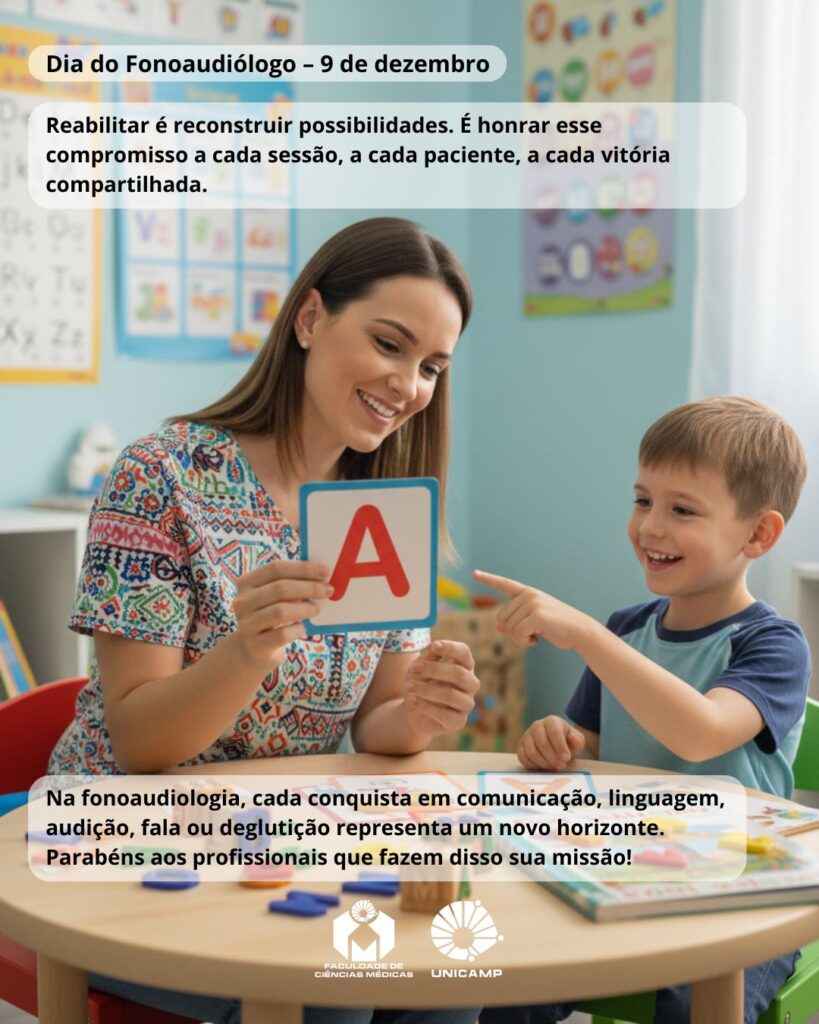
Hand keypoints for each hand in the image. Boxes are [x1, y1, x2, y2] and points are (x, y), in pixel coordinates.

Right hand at [232, 560, 331, 669]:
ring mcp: (246, 624)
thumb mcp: (274, 597)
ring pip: (280, 611)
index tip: (326, 571)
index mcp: (247, 582)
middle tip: (328, 590)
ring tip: (316, 610)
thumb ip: (291, 584)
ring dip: (305, 609)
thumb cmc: (270, 616)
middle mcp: (242, 601)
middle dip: (309, 588)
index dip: (303, 568)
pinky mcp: (255, 645)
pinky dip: (297, 629)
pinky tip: (303, 628)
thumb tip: (322, 575)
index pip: (276, 569)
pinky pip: (282, 634)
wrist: (252, 650)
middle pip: (280, 588)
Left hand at [403, 640, 478, 737]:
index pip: (464, 653)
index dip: (450, 648)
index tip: (433, 645)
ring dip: (426, 690)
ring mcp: (466, 703)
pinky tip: (413, 701)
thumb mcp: (419, 667)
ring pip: (451, 695)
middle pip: (459, 673)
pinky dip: (426, 706)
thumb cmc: (420, 683)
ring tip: (409, 687)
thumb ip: (428, 657)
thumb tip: (435, 646)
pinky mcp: (458, 721)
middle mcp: (470, 684)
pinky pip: (445, 714)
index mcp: (464, 666)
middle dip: (434, 670)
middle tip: (414, 668)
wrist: (413, 711)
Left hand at [473, 569, 589, 649]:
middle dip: (512, 631)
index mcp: (527, 593)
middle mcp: (528, 595)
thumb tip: (498, 627)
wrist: (579, 630)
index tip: (474, 573)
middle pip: (501, 617)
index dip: (488, 579)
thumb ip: (516, 620)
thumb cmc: (556, 626)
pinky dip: (524, 642)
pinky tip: (537, 641)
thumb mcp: (534, 621)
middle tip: (530, 633)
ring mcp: (533, 604)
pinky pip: (518, 634)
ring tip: (537, 635)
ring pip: (509, 627)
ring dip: (520, 638)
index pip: (504, 584)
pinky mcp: (537, 615)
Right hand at [518, 716, 585, 770]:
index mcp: (551, 721)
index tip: (566, 758)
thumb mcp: (576, 740)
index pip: (554, 732)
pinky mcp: (520, 746)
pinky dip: (534, 765)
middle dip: (552, 757)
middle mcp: (536, 726)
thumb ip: (577, 740)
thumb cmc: (567, 741)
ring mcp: (527, 736)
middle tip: (561, 766)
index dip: (560, 746)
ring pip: (532, 752)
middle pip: (542, 743)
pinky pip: (523, 758)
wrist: (556, 743)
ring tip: (554, 767)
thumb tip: (576, 741)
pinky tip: (544, 767)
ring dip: (544, 763)